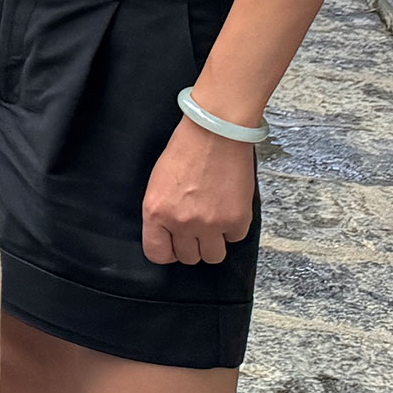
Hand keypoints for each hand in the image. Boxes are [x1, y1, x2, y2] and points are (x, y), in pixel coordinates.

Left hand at [141, 113, 258, 265]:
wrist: (215, 134)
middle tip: (197, 228)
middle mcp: (181, 223)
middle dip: (193, 245)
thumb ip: (161, 214)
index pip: (157, 254)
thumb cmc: (184, 152)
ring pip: (214, 256)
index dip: (167, 251)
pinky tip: (229, 209)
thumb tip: (169, 235)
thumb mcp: (158, 184)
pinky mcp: (236, 220)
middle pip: (189, 257)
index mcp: (155, 213)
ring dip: (214, 243)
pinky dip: (233, 229)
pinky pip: (235, 239)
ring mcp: (210, 224)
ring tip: (214, 222)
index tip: (174, 245)